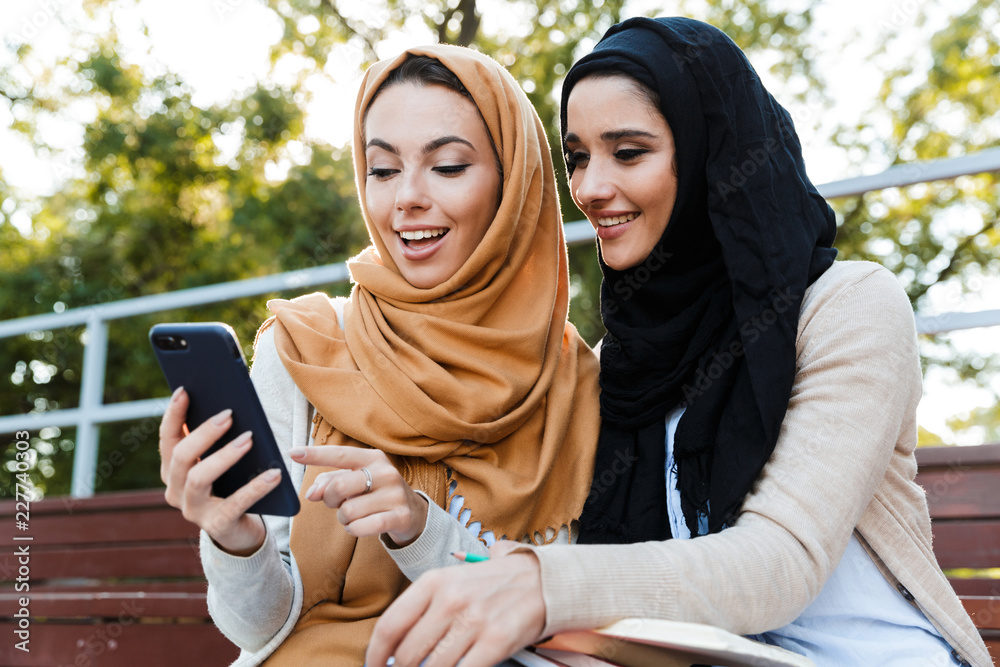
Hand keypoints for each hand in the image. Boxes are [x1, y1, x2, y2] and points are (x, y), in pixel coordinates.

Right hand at [159, 387, 282, 555]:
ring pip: (199, 479)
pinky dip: (255, 488)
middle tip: (228, 415)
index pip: (167, 439)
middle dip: (203, 434)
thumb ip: (218, 440)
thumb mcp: (222, 461)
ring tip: (249, 439)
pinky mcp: (217, 526)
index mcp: (173, 470)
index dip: (174, 415)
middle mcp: (176, 490)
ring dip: (225, 456)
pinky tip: (274, 474)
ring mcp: (193, 510)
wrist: (241, 530)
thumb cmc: (232, 485)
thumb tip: (229, 407)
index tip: (185, 390)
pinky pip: (235, 504)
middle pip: (181, 457)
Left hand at [288, 445, 428, 546]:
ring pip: (348, 511)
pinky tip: (360, 527)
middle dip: (330, 500)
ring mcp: (395, 494)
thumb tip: (311, 493)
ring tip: (354, 516)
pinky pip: (362, 527)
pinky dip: (354, 530)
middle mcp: (386, 472)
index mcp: (373, 458)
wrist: (412, 513)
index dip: (315, 454)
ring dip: (344, 519)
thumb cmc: (375, 494)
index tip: (292, 452)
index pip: (340, 454)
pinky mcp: (400, 516)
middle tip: (338, 504)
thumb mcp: (356, 481)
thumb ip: (331, 482)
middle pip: (339, 486)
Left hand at [366, 551, 545, 666]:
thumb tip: (394, 647)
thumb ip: (423, 610)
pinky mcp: (495, 641)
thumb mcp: (452, 582)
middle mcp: (450, 600)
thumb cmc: (491, 584)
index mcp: (434, 581)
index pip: (390, 626)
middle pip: (408, 654)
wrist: (542, 580)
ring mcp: (474, 621)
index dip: (375, 655)